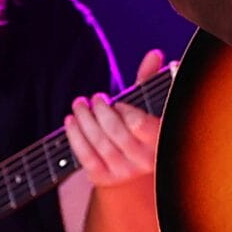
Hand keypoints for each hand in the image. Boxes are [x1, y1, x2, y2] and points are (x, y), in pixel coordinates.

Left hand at [65, 49, 164, 188]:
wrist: (133, 167)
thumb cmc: (141, 127)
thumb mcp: (148, 104)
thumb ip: (150, 79)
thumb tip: (154, 54)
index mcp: (160, 140)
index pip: (138, 124)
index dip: (124, 110)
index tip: (118, 101)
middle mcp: (144, 160)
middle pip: (115, 132)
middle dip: (100, 111)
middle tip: (96, 98)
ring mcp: (124, 171)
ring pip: (99, 143)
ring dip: (84, 120)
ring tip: (79, 104)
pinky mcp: (104, 178)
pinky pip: (85, 156)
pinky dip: (75, 136)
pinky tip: (71, 120)